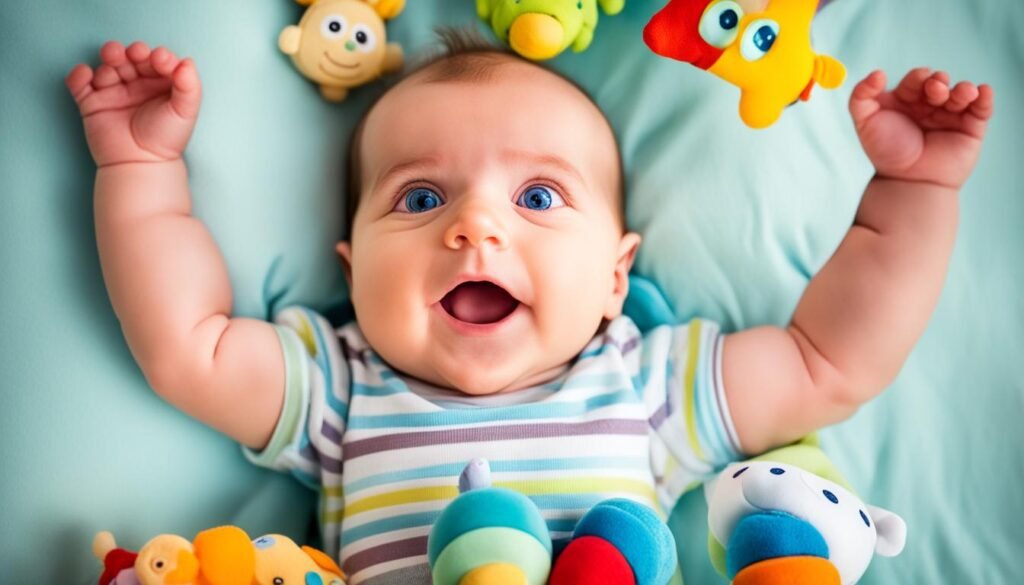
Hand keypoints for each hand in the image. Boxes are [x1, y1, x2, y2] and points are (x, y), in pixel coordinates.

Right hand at [65, 41, 200, 166]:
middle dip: (130, 51)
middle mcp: (136, 84)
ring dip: (109, 58)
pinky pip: (79, 83)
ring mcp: (113, 92)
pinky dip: (78, 74)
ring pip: (107, 65)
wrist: (141, 165)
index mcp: (159, 83)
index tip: (160, 59)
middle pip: (130, 57)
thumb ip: (189, 86)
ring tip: (113, 60)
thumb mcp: (185, 111)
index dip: (158, 56)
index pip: (157, 60)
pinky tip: (86, 74)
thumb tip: (187, 62)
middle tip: (134, 54)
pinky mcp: (92, 103)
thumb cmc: (165, 140)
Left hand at [849, 68, 993, 188]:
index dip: (919, 76)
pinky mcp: (971, 128)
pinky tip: (982, 91)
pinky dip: (984, 97)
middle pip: (939, 83)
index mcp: (907, 99)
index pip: (916, 79)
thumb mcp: (865, 122)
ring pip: (961, 93)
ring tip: (961, 93)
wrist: (907, 182)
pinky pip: (982, 108)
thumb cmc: (886, 152)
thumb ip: (861, 96)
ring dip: (962, 89)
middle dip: (939, 82)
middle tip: (936, 88)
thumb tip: (877, 73)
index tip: (919, 80)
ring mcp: (951, 115)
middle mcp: (929, 105)